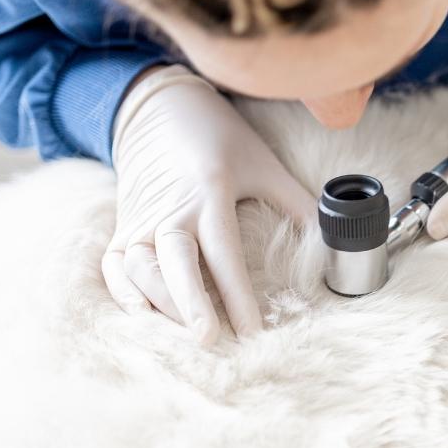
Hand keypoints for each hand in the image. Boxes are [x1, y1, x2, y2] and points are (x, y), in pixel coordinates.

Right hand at [104, 65, 313, 343]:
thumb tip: (333, 244)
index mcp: (209, 193)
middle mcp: (169, 210)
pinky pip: (114, 266)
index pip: (223, 253)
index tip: (252, 330)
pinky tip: (142, 317)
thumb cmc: (219, 139)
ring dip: (161, 304)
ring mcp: (140, 219)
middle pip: (174, 263)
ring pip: (140, 268)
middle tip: (208, 340)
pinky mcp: (123, 226)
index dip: (237, 295)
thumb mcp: (263, 164)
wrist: (159, 108)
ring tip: (188, 336)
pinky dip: (124, 293)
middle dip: (190, 304)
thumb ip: (298, 204)